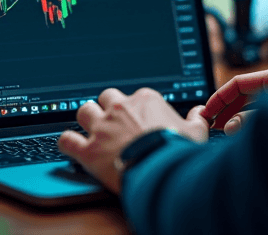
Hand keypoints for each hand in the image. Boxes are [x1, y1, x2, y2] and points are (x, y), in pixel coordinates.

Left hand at [57, 88, 208, 193]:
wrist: (162, 170)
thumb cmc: (178, 150)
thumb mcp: (196, 132)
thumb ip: (196, 119)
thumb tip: (201, 112)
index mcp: (144, 100)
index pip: (134, 96)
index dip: (134, 109)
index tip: (138, 120)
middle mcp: (120, 108)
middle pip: (105, 97)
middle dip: (106, 108)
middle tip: (112, 122)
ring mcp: (102, 128)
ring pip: (83, 111)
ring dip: (86, 120)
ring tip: (91, 130)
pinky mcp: (89, 150)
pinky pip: (67, 139)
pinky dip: (67, 142)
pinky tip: (71, 146)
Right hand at [201, 62, 267, 134]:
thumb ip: (251, 121)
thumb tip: (229, 126)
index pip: (237, 83)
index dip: (219, 98)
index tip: (207, 112)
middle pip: (245, 89)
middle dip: (227, 107)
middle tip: (212, 124)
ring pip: (255, 98)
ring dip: (239, 112)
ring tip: (225, 128)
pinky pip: (266, 103)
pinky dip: (253, 114)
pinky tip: (244, 126)